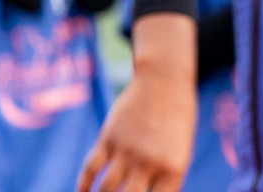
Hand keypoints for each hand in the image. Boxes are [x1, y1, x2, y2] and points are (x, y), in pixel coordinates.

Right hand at [79, 14, 197, 191]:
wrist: (165, 81)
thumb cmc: (176, 120)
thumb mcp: (180, 149)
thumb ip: (164, 178)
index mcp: (174, 168)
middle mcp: (150, 161)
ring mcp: (127, 149)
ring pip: (105, 190)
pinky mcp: (108, 138)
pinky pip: (91, 169)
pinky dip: (83, 185)